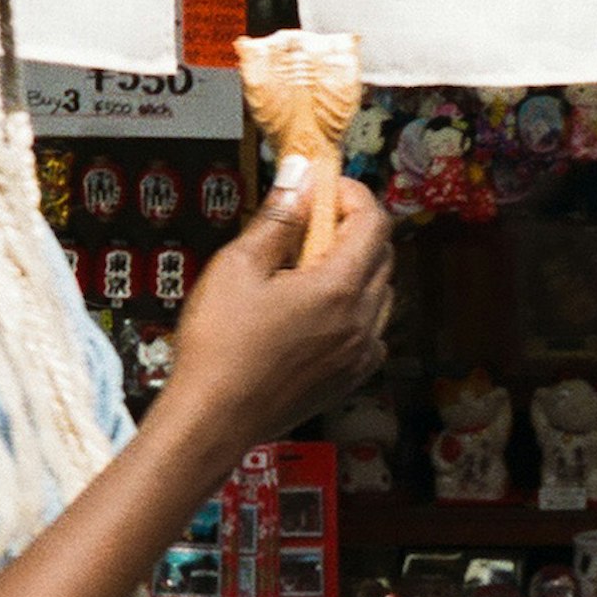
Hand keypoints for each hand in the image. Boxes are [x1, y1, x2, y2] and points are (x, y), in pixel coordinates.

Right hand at [160, 167, 391, 459]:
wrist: (214, 420)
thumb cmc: (219, 345)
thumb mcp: (238, 267)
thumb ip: (278, 219)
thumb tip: (300, 176)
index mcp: (339, 288)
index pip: (374, 222)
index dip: (352, 194)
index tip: (323, 188)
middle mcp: (362, 321)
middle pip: (382, 254)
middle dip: (352, 228)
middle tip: (309, 223)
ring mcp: (361, 354)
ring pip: (381, 292)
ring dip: (356, 268)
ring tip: (306, 269)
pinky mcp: (351, 377)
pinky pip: (371, 330)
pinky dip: (355, 309)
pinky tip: (316, 311)